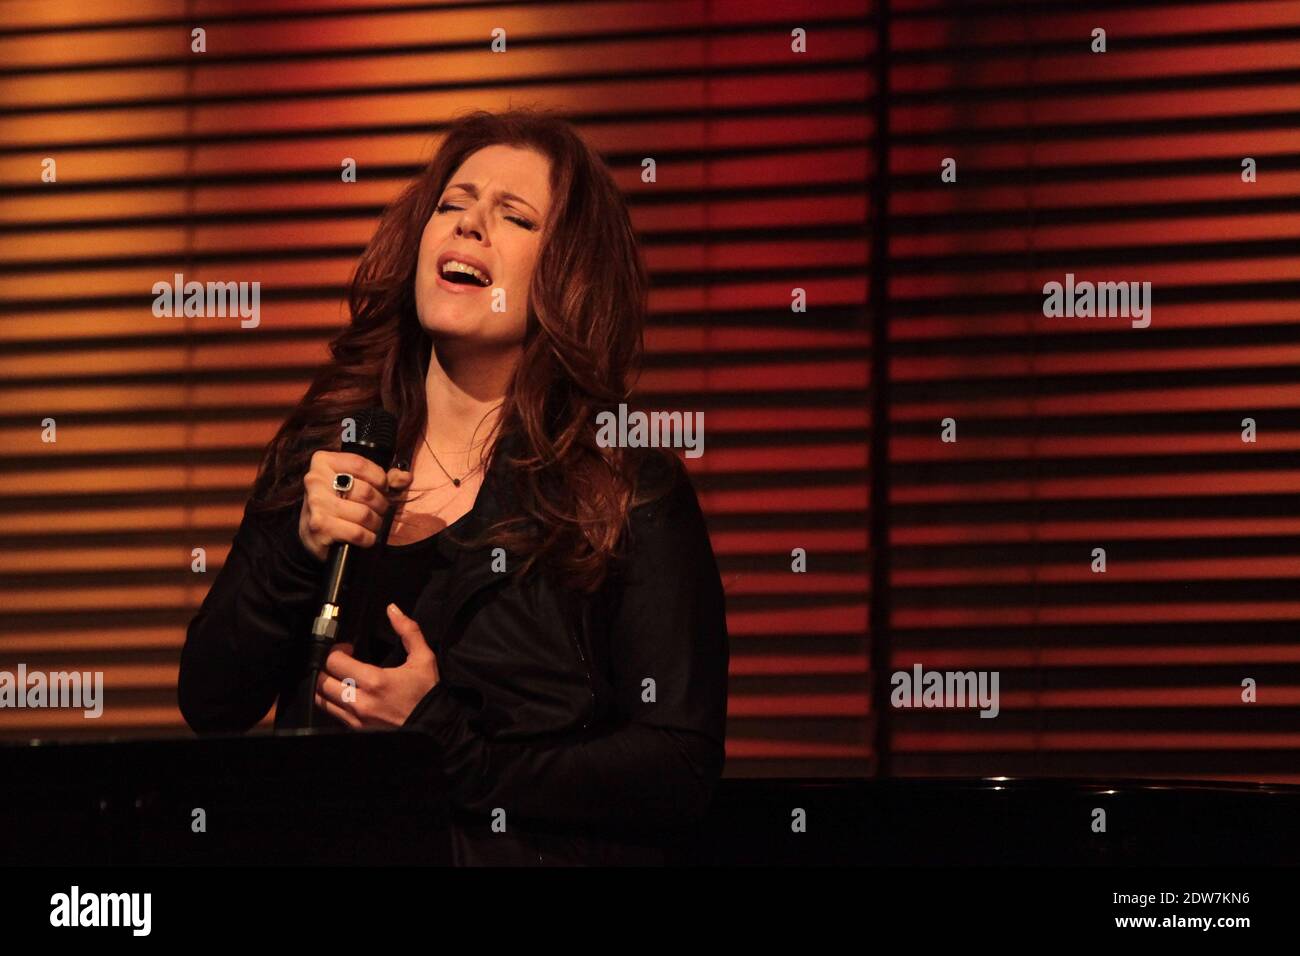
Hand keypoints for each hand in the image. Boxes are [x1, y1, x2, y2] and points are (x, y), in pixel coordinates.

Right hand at [298, 451, 412, 562]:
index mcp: (323, 462)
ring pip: (364, 514)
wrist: (311, 533)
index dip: (380, 478)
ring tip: (372, 523)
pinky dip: (367, 537)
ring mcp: (316, 504)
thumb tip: (405, 477)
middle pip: (366, 491)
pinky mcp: (319, 526)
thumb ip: (381, 478)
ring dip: (375, 522)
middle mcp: (315, 480)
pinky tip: (365, 536)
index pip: (361, 464)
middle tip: (379, 510)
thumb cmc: (337, 504)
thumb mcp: (356, 484)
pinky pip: (357, 533)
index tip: (382, 487)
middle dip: (380, 504)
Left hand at [313, 604, 440, 728]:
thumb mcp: (423, 658)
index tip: (346, 649)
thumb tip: (392, 609)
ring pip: (322, 701)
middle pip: (321, 682)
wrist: (434, 727)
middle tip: (339, 663)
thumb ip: (408, 631)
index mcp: (375, 681)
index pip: (334, 662)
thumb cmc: (428, 693)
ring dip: (325, 686)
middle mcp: (361, 702)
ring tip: (339, 679)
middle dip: (326, 668)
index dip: (335, 651)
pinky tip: (346, 694)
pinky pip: (333, 714)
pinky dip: (333, 703)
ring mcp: (357, 719)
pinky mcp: (357, 729)